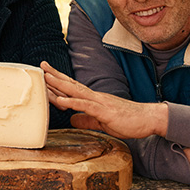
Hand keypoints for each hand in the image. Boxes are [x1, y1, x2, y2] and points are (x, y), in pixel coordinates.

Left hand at [40, 61, 167, 139]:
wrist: (149, 119)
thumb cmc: (128, 121)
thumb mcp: (102, 122)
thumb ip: (87, 120)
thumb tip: (72, 120)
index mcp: (93, 99)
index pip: (73, 88)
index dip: (59, 82)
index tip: (45, 75)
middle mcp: (94, 97)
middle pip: (71, 84)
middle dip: (55, 76)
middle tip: (40, 67)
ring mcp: (99, 102)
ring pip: (75, 91)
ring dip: (59, 84)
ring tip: (45, 77)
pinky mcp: (104, 111)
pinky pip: (85, 105)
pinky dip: (71, 102)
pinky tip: (59, 101)